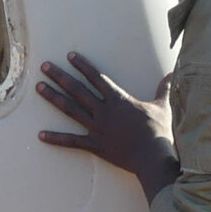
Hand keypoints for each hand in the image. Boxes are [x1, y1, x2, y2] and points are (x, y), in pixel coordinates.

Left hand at [38, 53, 179, 200]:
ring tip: (38, 87)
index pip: (97, 78)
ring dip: (53, 98)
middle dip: (60, 77)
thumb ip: (163, 90)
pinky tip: (40, 135)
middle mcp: (104, 111)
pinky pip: (72, 141)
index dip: (83, 66)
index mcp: (119, 100)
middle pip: (78, 90)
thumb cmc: (160, 131)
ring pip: (70, 110)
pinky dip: (56, 138)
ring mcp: (97, 128)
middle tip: (44, 66)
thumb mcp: (163, 107)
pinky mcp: (95, 145)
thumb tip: (172, 74)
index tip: (69, 56)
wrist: (153, 156)